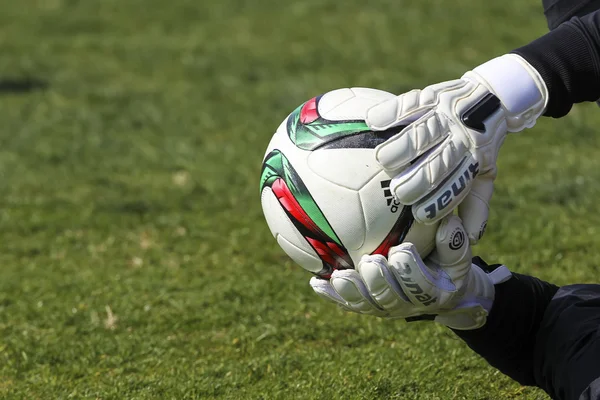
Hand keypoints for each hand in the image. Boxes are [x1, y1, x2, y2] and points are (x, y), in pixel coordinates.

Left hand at [309, 216, 510, 329]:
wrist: (437, 288)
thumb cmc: (445, 263)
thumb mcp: (456, 255)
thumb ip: (452, 242)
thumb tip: (446, 220)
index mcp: (433, 294)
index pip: (422, 287)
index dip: (411, 270)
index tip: (401, 249)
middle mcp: (407, 306)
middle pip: (390, 298)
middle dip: (378, 282)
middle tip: (370, 262)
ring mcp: (384, 308)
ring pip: (365, 304)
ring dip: (351, 291)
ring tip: (339, 276)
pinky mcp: (366, 307)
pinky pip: (347, 302)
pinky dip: (331, 294)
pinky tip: (316, 282)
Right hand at [366, 54, 547, 242]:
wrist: (492, 97)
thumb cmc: (480, 145)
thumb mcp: (486, 174)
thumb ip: (476, 204)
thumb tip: (470, 238)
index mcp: (474, 160)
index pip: (457, 185)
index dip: (439, 202)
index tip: (419, 215)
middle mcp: (460, 138)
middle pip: (438, 162)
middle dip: (417, 180)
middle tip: (397, 193)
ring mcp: (446, 115)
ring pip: (422, 133)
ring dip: (401, 147)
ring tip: (381, 160)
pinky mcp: (433, 95)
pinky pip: (410, 103)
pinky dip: (390, 112)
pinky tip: (371, 121)